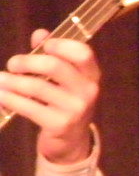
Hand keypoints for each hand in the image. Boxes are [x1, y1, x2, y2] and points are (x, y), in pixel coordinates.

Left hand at [0, 30, 100, 163]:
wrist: (71, 141)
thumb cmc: (64, 102)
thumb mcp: (64, 79)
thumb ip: (52, 55)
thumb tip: (39, 34)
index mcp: (91, 75)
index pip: (82, 53)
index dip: (61, 45)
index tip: (43, 46)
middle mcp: (88, 91)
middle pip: (54, 66)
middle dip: (26, 62)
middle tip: (12, 64)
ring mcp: (75, 109)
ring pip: (36, 86)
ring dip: (11, 81)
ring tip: (0, 79)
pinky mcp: (59, 124)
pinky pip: (28, 106)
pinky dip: (9, 98)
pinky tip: (0, 94)